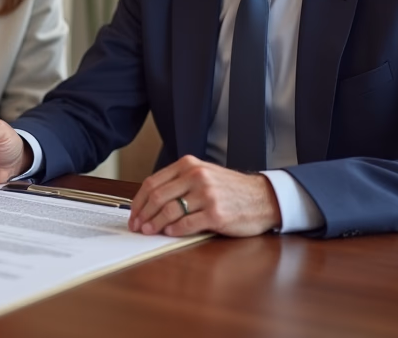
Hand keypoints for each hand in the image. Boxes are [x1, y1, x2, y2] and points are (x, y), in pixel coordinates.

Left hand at [128, 155, 281, 237]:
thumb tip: (150, 202)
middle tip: (136, 226)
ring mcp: (207, 195)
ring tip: (148, 231)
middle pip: (157, 197)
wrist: (264, 198)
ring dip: (154, 224)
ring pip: (169, 211)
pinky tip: (169, 233)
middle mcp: (196, 176)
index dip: (138, 201)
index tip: (133, 213)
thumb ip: (179, 182)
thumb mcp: (204, 175)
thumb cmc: (231, 189)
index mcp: (188, 165)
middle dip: (143, 214)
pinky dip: (174, 230)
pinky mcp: (216, 214)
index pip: (152, 182)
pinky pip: (187, 224)